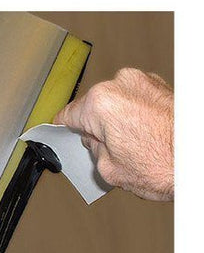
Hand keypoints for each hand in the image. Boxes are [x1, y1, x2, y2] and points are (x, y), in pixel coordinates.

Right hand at [54, 68, 173, 200]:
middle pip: (92, 108)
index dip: (63, 129)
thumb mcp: (109, 170)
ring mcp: (143, 82)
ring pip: (114, 103)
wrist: (200, 161)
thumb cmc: (166, 165)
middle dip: (95, 128)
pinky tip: (141, 137)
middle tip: (104, 150)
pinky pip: (133, 100)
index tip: (61, 132)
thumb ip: (94, 151)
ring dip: (115, 121)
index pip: (68, 115)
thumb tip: (96, 143)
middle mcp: (121, 84)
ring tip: (130, 146)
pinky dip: (133, 116)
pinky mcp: (160, 86)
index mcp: (101, 103)